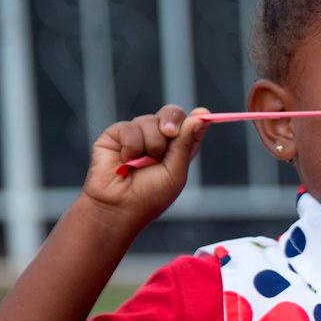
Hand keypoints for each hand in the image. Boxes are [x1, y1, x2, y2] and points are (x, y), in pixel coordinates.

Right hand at [83, 104, 208, 227]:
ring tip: (140, 164)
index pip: (191, 126)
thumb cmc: (150, 196)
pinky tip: (125, 161)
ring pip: (150, 120)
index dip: (197, 119)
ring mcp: (137, 134)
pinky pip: (129, 127)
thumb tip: (199, 117)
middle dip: (172, 121)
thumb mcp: (175, 172)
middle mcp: (158, 138)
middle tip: (169, 133)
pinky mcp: (116, 134)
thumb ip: (185, 145)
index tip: (204, 115)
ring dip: (150, 144)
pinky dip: (131, 146)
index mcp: (177, 148)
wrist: (119, 206)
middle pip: (172, 113)